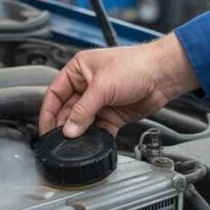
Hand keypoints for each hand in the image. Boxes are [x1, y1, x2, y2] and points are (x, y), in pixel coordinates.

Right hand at [39, 33, 199, 136]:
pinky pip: (99, 129)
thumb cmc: (136, 66)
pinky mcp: (113, 114)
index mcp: (79, 70)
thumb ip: (83, 110)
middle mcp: (87, 86)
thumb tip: (69, 130)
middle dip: (64, 125)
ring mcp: (100, 101)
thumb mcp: (103, 86)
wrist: (164, 75)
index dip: (48, 111)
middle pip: (67, 110)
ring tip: (76, 144)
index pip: (55, 93)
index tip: (45, 129)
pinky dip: (96, 137)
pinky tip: (93, 143)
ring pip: (82, 122)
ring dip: (80, 133)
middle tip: (61, 140)